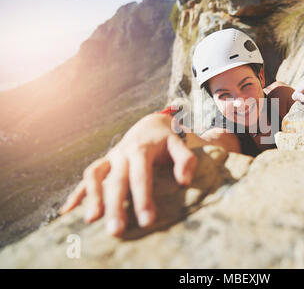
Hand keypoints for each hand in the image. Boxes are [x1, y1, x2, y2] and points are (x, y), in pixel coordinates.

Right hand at [58, 113, 197, 235]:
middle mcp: (122, 153)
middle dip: (114, 206)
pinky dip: (77, 192)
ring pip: (95, 175)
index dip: (143, 199)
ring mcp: (110, 157)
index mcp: (142, 149)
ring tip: (90, 220)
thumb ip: (185, 160)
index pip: (141, 176)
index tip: (147, 221)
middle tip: (115, 231)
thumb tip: (184, 182)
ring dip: (92, 197)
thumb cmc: (168, 138)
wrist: (152, 122)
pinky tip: (67, 210)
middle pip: (116, 181)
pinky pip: (88, 176)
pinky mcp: (104, 163)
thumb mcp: (181, 143)